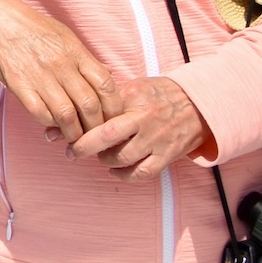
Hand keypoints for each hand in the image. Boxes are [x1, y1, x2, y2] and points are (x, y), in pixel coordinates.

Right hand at [0, 0, 121, 142]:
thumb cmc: (32, 27)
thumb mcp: (65, 36)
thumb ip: (85, 59)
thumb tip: (107, 76)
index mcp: (76, 52)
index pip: (106, 85)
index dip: (114, 107)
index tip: (113, 118)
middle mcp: (61, 65)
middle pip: (89, 105)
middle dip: (96, 127)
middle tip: (96, 136)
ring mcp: (39, 76)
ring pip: (66, 115)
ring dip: (73, 132)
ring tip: (75, 138)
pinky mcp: (19, 86)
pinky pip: (40, 113)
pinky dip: (49, 123)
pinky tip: (51, 124)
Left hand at [69, 77, 213, 181]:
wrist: (199, 103)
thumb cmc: (158, 94)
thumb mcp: (133, 87)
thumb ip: (104, 98)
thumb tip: (69, 108)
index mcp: (131, 96)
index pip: (97, 110)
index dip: (77, 123)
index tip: (62, 131)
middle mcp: (144, 117)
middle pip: (106, 135)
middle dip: (83, 146)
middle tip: (72, 152)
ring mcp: (156, 138)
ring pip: (122, 157)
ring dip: (105, 160)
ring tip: (100, 156)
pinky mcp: (167, 155)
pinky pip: (141, 173)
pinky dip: (124, 175)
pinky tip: (114, 170)